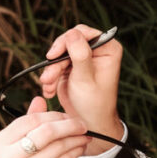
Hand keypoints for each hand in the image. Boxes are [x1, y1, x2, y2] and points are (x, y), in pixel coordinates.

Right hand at [0, 97, 89, 157]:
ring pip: (58, 147)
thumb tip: (41, 100)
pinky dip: (74, 153)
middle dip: (69, 124)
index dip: (52, 115)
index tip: (65, 116)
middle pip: (47, 131)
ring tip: (84, 136)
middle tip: (81, 124)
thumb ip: (23, 126)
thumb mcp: (3, 150)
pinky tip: (79, 149)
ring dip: (76, 139)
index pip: (30, 120)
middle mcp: (10, 157)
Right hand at [39, 25, 123, 153]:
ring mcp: (83, 59)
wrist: (88, 124)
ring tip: (48, 87)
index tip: (53, 56)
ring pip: (59, 54)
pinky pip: (55, 65)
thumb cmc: (94, 104)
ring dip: (51, 72)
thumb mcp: (85, 79)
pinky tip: (50, 91)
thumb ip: (80, 55)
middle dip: (56, 61)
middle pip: (68, 42)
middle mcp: (97, 51)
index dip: (66, 42)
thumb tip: (72, 33)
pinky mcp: (72, 68)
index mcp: (108, 49)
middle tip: (48, 78)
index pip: (83, 33)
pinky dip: (50, 78)